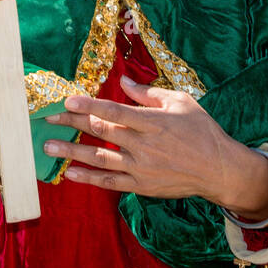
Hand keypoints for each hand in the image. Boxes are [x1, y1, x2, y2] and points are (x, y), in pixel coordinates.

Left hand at [43, 76, 267, 211]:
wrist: (219, 170)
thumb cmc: (202, 130)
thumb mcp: (180, 102)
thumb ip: (148, 94)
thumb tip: (122, 81)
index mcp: (152, 122)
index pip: (114, 111)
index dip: (89, 105)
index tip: (68, 100)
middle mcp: (143, 146)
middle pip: (101, 131)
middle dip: (72, 123)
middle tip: (48, 118)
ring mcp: (141, 168)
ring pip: (99, 158)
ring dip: (71, 153)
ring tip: (48, 147)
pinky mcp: (141, 186)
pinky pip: (110, 182)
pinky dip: (89, 178)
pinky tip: (69, 174)